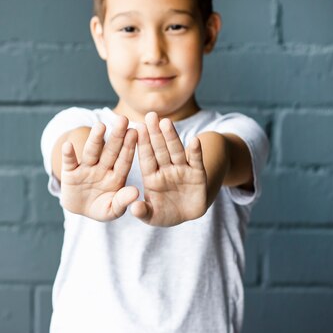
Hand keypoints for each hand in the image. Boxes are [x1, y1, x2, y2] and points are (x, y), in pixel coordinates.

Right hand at [59, 115, 138, 221]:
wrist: (80, 211)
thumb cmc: (102, 208)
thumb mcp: (113, 210)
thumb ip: (123, 201)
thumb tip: (136, 192)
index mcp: (116, 175)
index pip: (124, 160)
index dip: (129, 147)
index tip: (135, 133)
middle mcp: (102, 168)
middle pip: (110, 151)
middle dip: (116, 136)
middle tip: (122, 119)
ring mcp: (86, 169)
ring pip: (92, 152)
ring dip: (95, 139)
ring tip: (100, 126)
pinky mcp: (69, 174)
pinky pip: (69, 163)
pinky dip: (68, 155)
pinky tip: (68, 145)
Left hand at [131, 112, 207, 226]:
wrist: (187, 214)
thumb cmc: (165, 213)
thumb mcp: (152, 216)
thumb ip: (143, 212)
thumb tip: (134, 208)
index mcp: (152, 177)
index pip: (146, 158)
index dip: (143, 144)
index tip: (137, 128)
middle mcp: (166, 169)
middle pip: (160, 149)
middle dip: (155, 133)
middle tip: (150, 115)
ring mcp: (182, 170)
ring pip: (176, 151)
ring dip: (172, 137)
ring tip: (166, 122)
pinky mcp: (198, 174)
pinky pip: (196, 161)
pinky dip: (196, 151)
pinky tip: (195, 140)